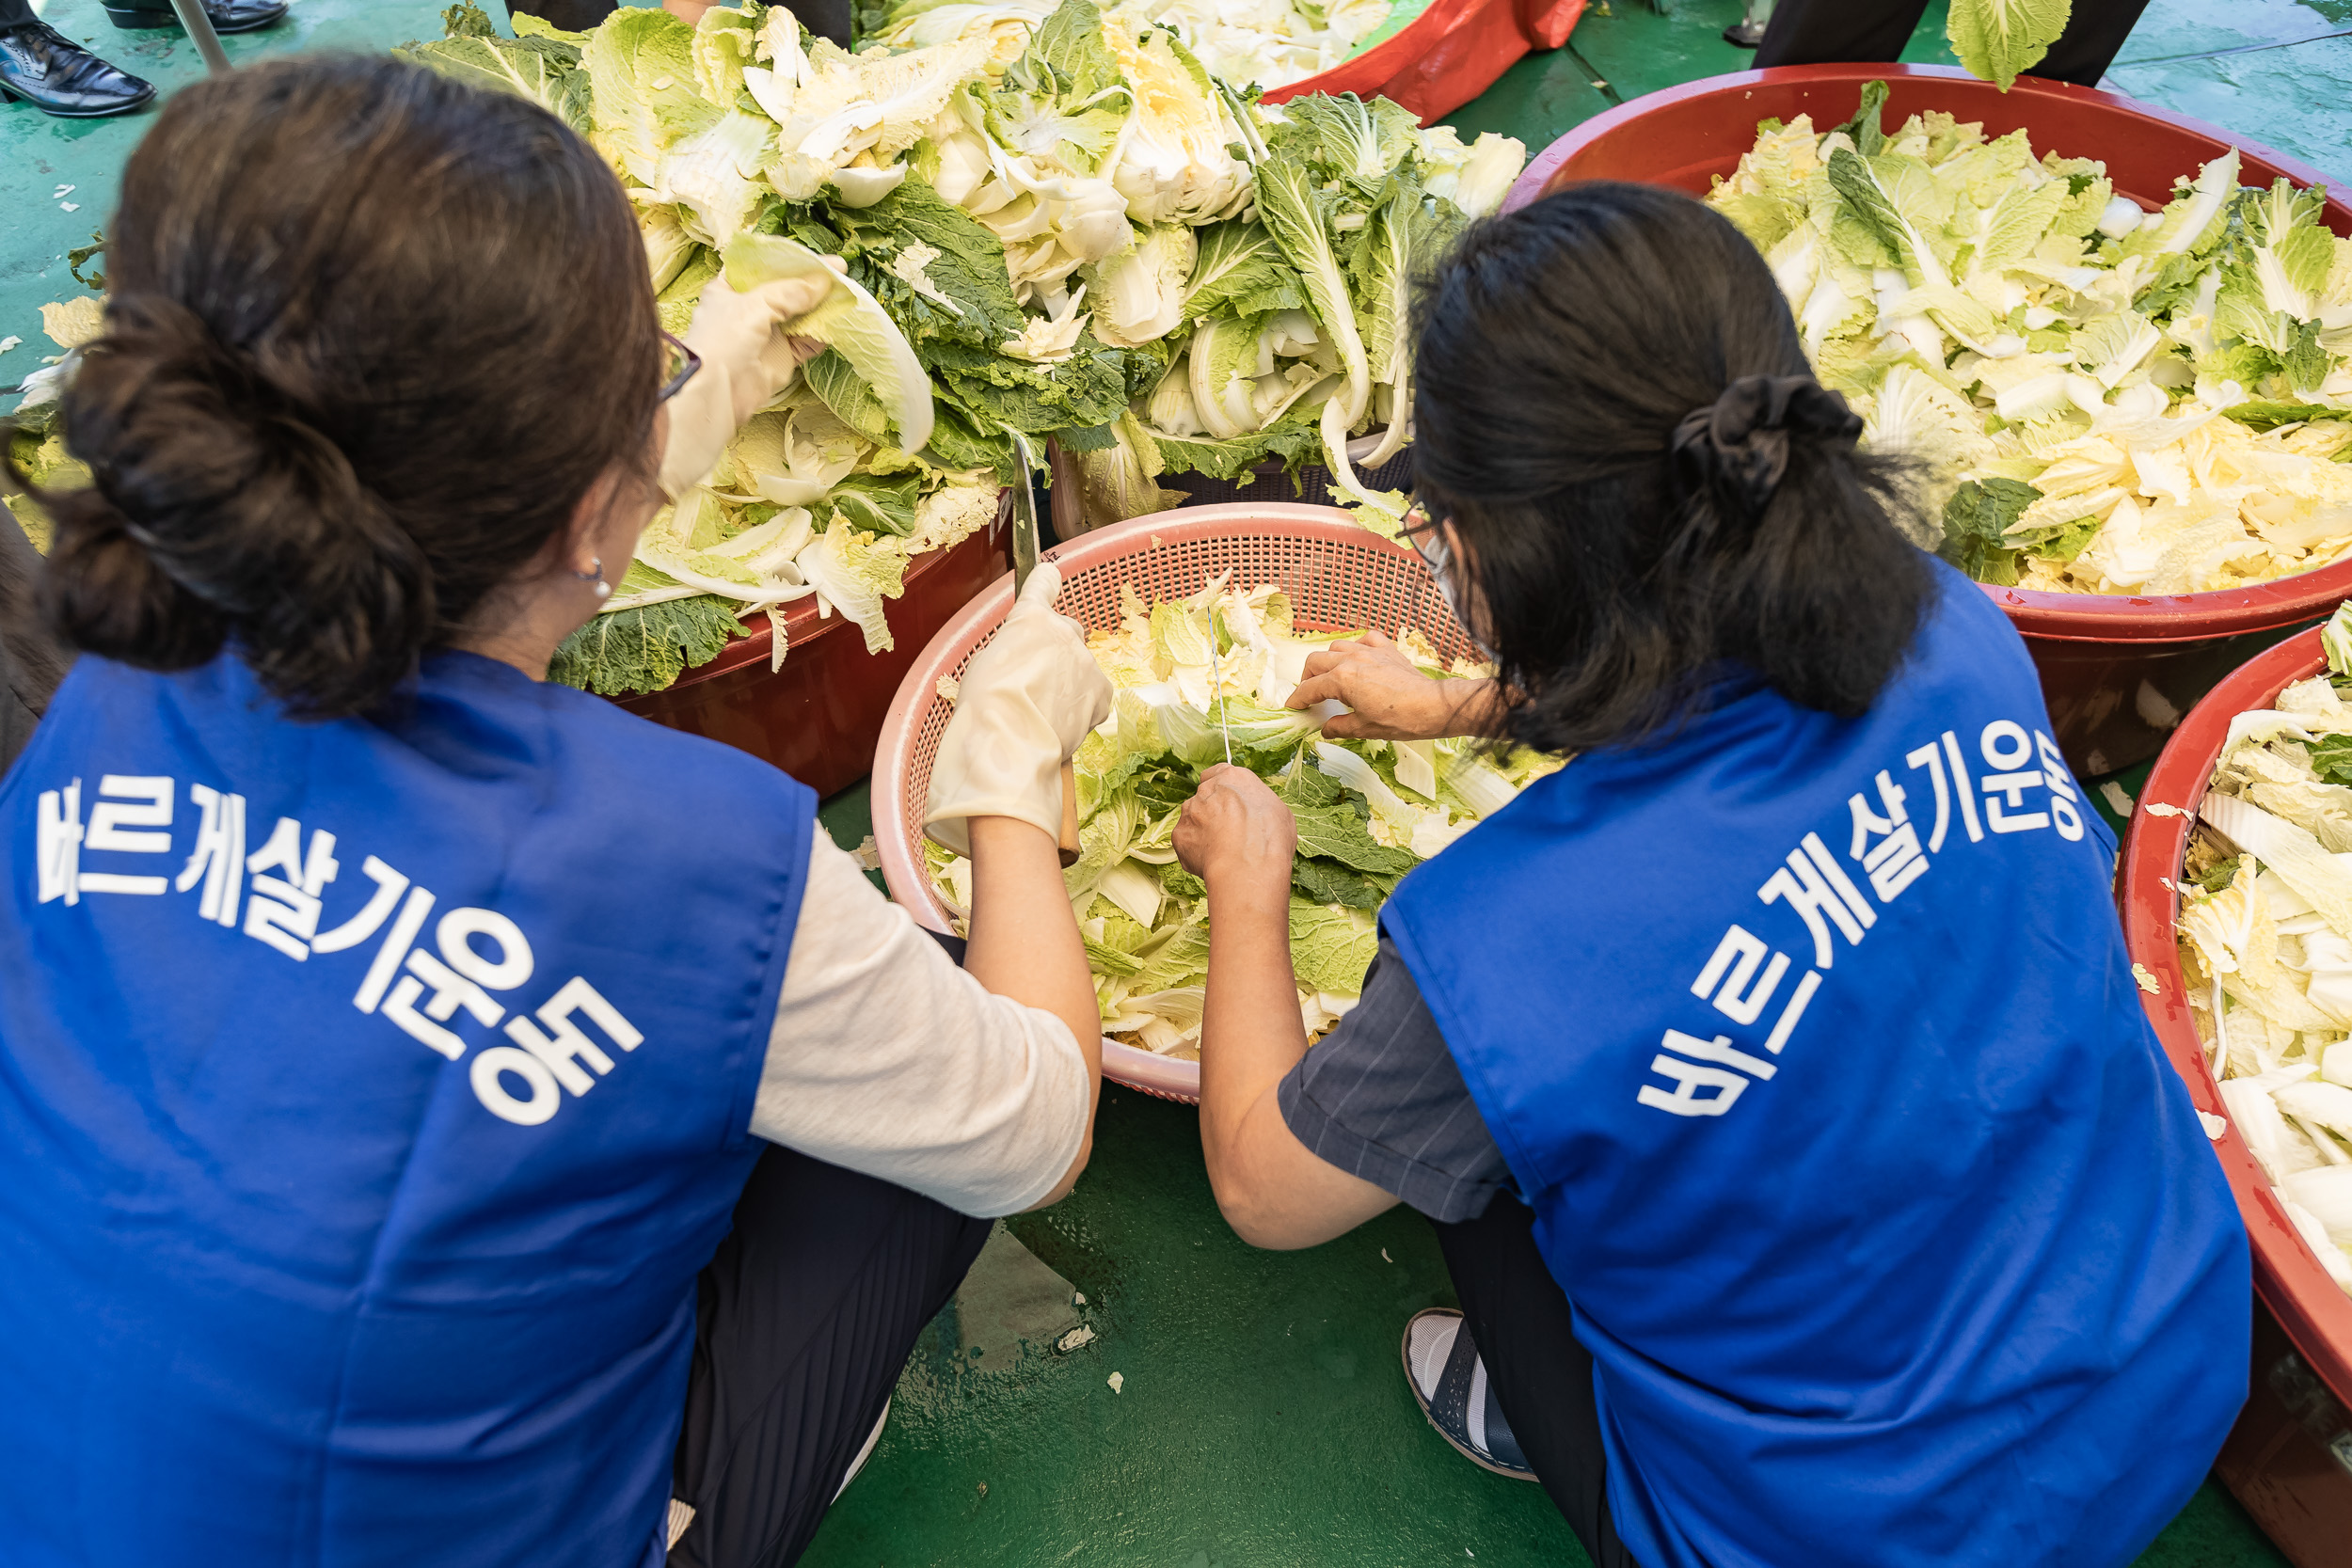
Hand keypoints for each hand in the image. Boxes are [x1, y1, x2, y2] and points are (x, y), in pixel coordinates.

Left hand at [656, 258, 843, 498]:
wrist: (718, 392)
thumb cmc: (724, 339)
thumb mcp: (755, 304)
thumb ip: (790, 291)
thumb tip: (824, 282)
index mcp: (731, 287)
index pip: (763, 266)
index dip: (790, 260)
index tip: (819, 257)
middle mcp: (749, 307)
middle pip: (786, 289)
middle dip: (812, 283)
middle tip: (840, 274)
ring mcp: (767, 333)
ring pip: (801, 315)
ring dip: (822, 306)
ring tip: (846, 294)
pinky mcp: (782, 357)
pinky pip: (808, 341)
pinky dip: (824, 332)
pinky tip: (840, 321)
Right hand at [923, 565, 1114, 855]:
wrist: (1009, 742)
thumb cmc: (984, 705)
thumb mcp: (983, 664)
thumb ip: (1009, 650)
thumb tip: (1018, 660)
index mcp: (1030, 618)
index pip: (1042, 584)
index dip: (1045, 581)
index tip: (1050, 575)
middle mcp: (1064, 632)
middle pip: (1065, 633)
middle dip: (1054, 652)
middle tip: (1033, 683)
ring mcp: (1086, 662)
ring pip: (1080, 668)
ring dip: (1067, 684)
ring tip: (1042, 714)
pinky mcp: (1101, 692)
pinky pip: (1095, 695)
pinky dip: (1083, 708)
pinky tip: (1062, 724)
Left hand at [1175, 765, 1296, 903]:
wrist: (1247, 867)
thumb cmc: (1268, 840)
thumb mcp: (1279, 811)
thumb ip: (1258, 805)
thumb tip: (1256, 813)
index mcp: (1233, 778)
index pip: (1218, 773)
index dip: (1223, 790)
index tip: (1230, 802)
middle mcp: (1207, 790)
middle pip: (1204, 797)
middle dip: (1213, 812)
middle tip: (1229, 831)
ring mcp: (1189, 812)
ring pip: (1193, 819)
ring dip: (1203, 831)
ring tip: (1222, 851)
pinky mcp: (1179, 835)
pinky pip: (1186, 842)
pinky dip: (1195, 851)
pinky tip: (1213, 861)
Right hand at [1286, 630, 1495, 740]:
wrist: (1432, 706)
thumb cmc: (1398, 720)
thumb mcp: (1363, 729)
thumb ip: (1339, 727)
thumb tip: (1326, 730)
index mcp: (1341, 679)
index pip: (1309, 688)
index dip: (1297, 700)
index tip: (1292, 708)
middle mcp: (1351, 659)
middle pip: (1315, 662)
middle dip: (1307, 678)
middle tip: (1310, 695)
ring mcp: (1369, 651)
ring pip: (1336, 647)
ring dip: (1328, 661)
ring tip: (1331, 676)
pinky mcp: (1387, 649)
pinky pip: (1364, 638)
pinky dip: (1357, 646)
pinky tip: (1359, 658)